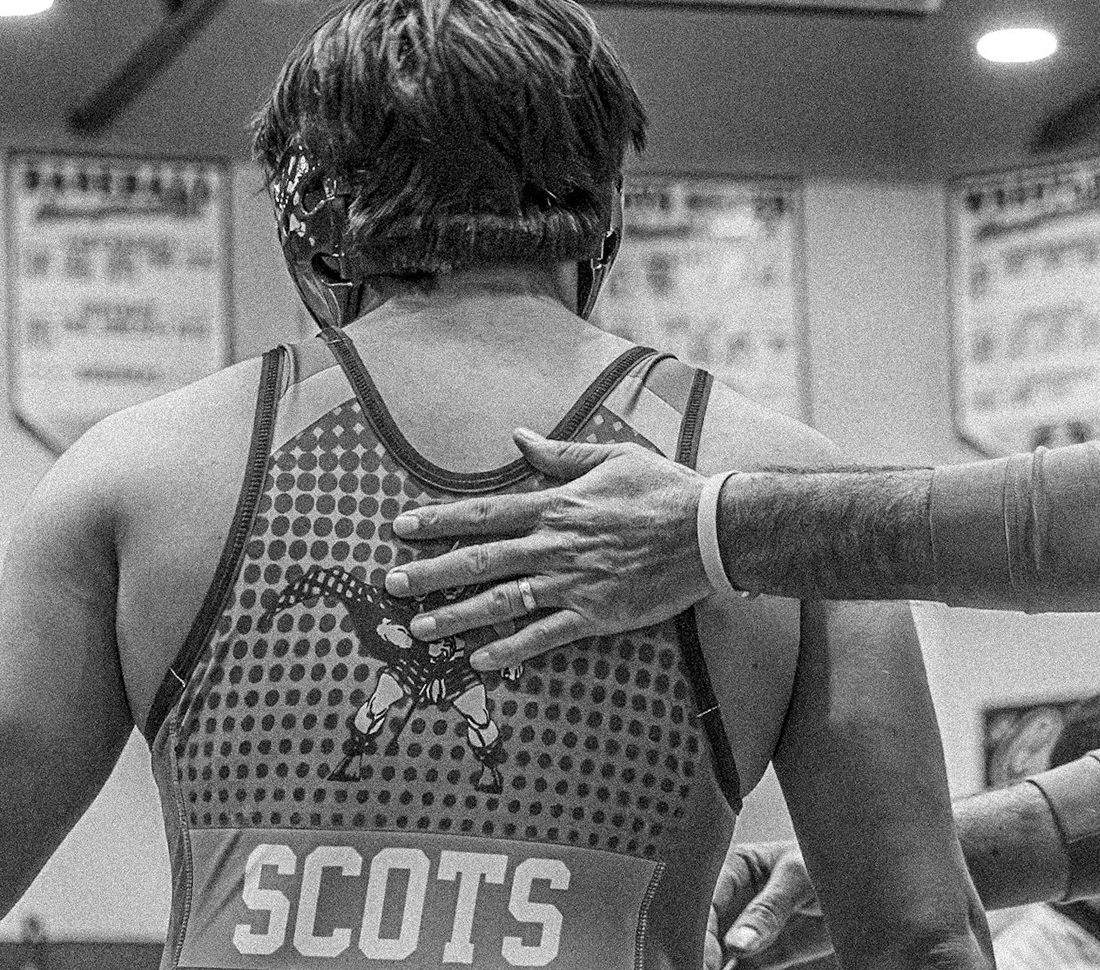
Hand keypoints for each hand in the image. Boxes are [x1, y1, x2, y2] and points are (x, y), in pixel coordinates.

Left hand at [386, 430, 711, 670]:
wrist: (707, 530)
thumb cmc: (663, 489)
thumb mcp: (611, 457)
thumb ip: (560, 453)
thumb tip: (520, 437)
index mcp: (555, 506)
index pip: (483, 513)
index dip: (438, 521)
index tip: (400, 527)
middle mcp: (554, 545)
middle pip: (479, 560)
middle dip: (430, 573)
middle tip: (391, 585)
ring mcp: (572, 582)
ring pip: (502, 601)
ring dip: (456, 616)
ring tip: (419, 631)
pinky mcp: (595, 613)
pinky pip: (544, 636)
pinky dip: (510, 650)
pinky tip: (480, 662)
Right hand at [711, 840, 831, 969]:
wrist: (867, 889)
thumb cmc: (829, 866)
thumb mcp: (799, 879)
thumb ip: (768, 910)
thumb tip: (736, 944)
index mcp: (737, 867)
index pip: (707, 898)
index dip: (701, 927)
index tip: (708, 957)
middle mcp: (734, 899)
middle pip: (705, 928)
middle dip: (699, 950)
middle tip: (704, 969)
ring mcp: (745, 930)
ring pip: (717, 954)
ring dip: (710, 966)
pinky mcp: (762, 956)